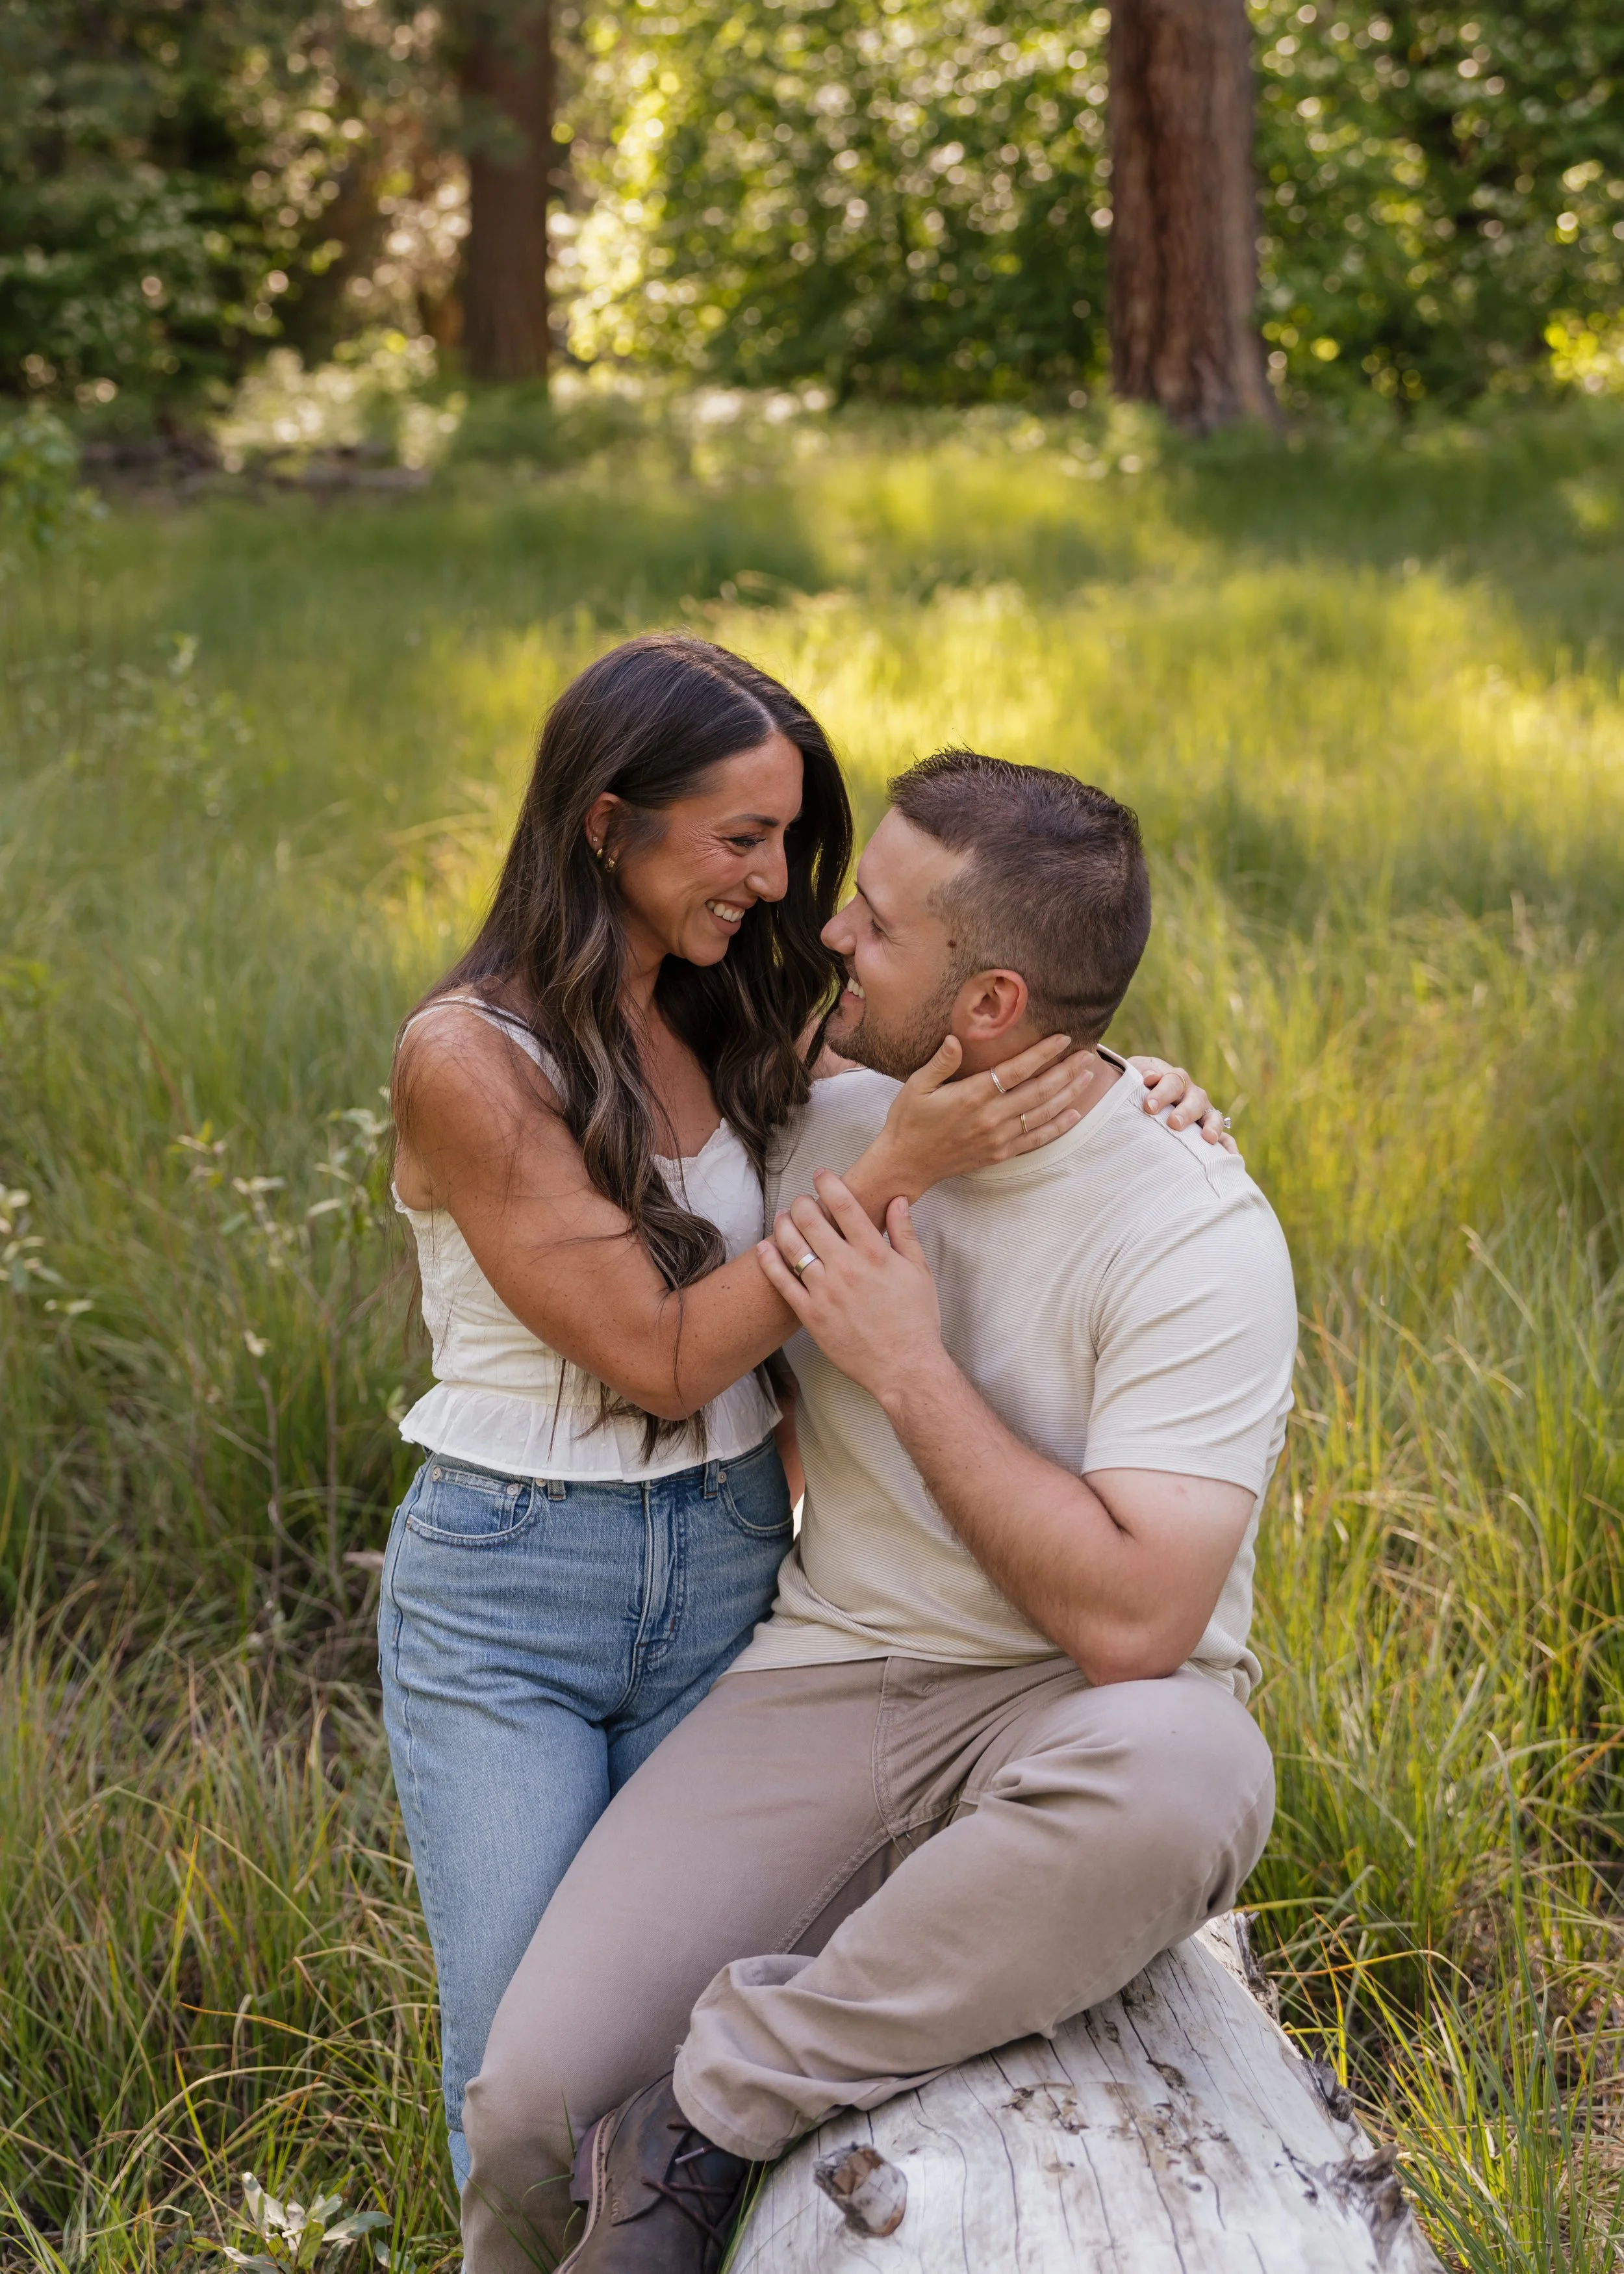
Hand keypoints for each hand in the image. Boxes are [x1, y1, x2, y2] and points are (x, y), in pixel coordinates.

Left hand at [757, 1173, 945, 1409]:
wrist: (905, 1367)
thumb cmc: (917, 1320)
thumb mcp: (920, 1272)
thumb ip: (905, 1233)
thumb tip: (897, 1200)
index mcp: (874, 1253)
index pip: (845, 1206)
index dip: (829, 1184)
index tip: (821, 1175)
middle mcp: (846, 1267)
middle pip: (811, 1221)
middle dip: (801, 1203)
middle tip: (801, 1201)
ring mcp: (824, 1291)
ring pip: (792, 1247)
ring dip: (783, 1225)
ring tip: (783, 1219)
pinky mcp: (810, 1315)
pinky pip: (782, 1282)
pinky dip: (769, 1261)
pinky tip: (765, 1248)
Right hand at [875, 1032, 1097, 1197]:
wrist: (906, 1163)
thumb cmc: (908, 1120)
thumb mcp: (917, 1086)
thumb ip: (941, 1062)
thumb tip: (957, 1038)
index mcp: (972, 1095)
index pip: (1017, 1070)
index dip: (1043, 1053)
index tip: (1063, 1038)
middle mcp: (991, 1117)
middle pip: (1039, 1091)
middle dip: (1067, 1071)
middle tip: (1088, 1055)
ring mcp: (998, 1138)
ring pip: (1043, 1114)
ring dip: (1069, 1094)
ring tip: (1087, 1077)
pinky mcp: (1000, 1154)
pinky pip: (1036, 1140)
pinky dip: (1058, 1127)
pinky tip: (1074, 1114)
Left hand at [1128, 1057, 1237, 1151]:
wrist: (1138, 1101)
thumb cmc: (1135, 1087)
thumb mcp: (1133, 1074)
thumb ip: (1140, 1072)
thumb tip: (1152, 1077)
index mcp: (1173, 1078)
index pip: (1172, 1081)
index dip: (1162, 1093)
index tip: (1149, 1107)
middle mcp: (1191, 1094)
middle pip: (1195, 1099)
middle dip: (1185, 1112)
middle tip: (1174, 1123)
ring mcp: (1202, 1113)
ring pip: (1213, 1116)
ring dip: (1212, 1126)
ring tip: (1208, 1138)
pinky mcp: (1208, 1130)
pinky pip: (1224, 1138)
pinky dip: (1228, 1146)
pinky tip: (1231, 1157)